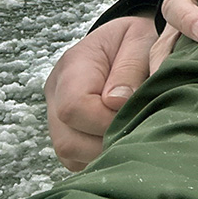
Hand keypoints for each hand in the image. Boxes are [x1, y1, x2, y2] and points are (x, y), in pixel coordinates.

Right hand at [44, 15, 156, 170]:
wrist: (129, 41)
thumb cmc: (138, 39)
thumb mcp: (141, 39)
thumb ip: (130, 67)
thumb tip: (116, 102)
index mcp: (73, 66)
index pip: (74, 107)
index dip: (106, 120)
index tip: (138, 114)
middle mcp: (56, 94)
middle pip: (68, 141)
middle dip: (108, 143)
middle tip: (141, 131)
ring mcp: (57, 116)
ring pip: (71, 155)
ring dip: (105, 154)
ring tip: (135, 137)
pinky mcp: (67, 133)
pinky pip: (76, 160)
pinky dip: (101, 157)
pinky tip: (124, 142)